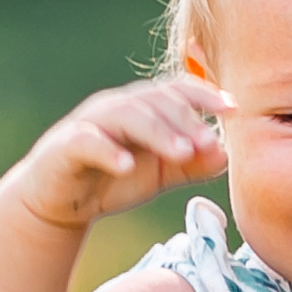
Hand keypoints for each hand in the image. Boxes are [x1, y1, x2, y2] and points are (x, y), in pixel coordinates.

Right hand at [15, 77, 230, 228]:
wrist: (59, 200)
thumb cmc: (113, 178)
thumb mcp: (160, 174)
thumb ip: (192, 165)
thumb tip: (225, 154)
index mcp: (143, 108)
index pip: (176, 90)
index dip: (204, 94)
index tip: (232, 109)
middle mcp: (118, 107)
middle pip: (156, 102)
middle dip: (186, 120)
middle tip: (209, 142)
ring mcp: (91, 123)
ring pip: (127, 116)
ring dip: (158, 133)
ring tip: (182, 154)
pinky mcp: (66, 146)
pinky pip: (88, 142)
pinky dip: (108, 151)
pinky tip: (126, 165)